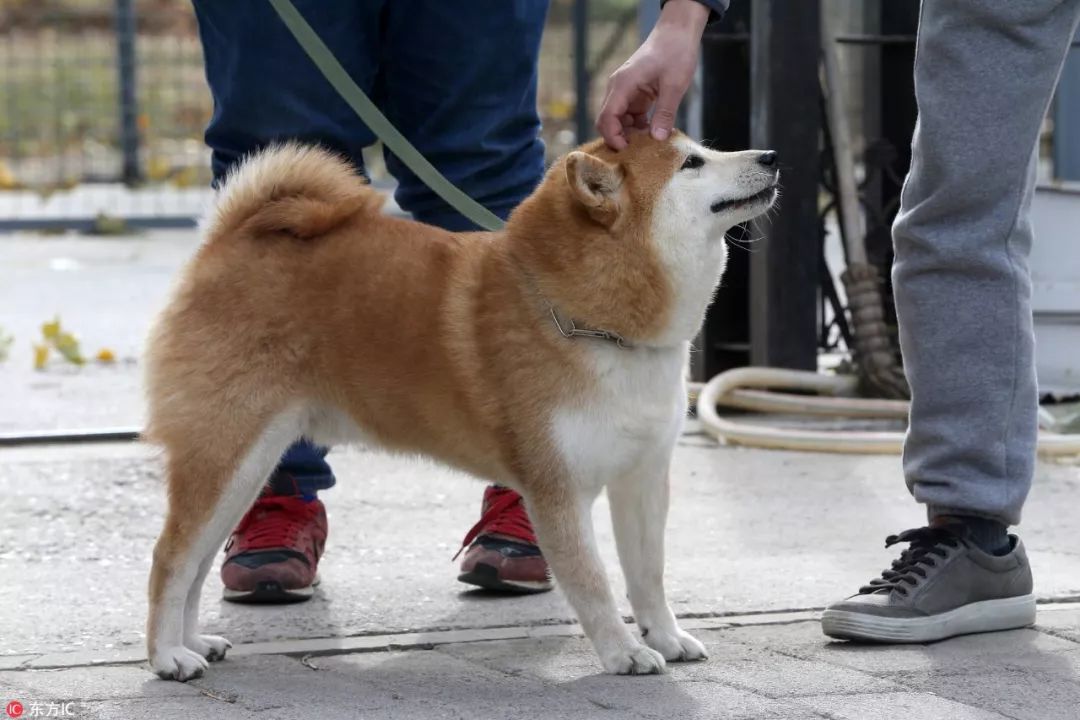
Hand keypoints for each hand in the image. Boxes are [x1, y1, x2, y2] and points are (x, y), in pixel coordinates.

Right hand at [596, 0, 708, 149]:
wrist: (677, 32)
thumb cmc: (675, 52)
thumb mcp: (674, 85)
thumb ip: (665, 113)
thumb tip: (657, 139)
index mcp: (622, 85)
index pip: (606, 117)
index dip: (613, 137)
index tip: (627, 150)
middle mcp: (618, 88)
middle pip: (608, 121)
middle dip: (619, 138)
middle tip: (638, 152)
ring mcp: (625, 91)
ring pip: (618, 120)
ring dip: (630, 134)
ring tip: (648, 144)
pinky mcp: (634, 94)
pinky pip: (630, 115)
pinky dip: (637, 126)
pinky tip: (653, 132)